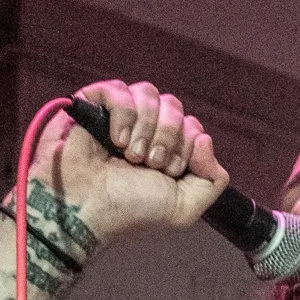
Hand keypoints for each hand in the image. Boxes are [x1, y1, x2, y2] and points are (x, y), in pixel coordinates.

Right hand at [28, 79, 229, 242]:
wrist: (87, 210)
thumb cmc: (129, 210)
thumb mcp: (184, 208)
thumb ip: (212, 180)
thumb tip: (205, 138)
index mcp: (165, 149)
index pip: (192, 125)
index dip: (186, 145)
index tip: (167, 171)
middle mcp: (145, 129)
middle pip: (174, 106)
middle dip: (167, 136)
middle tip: (149, 163)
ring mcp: (119, 114)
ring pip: (150, 94)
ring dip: (146, 128)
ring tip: (130, 155)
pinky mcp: (93, 103)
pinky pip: (120, 89)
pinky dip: (123, 115)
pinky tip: (114, 140)